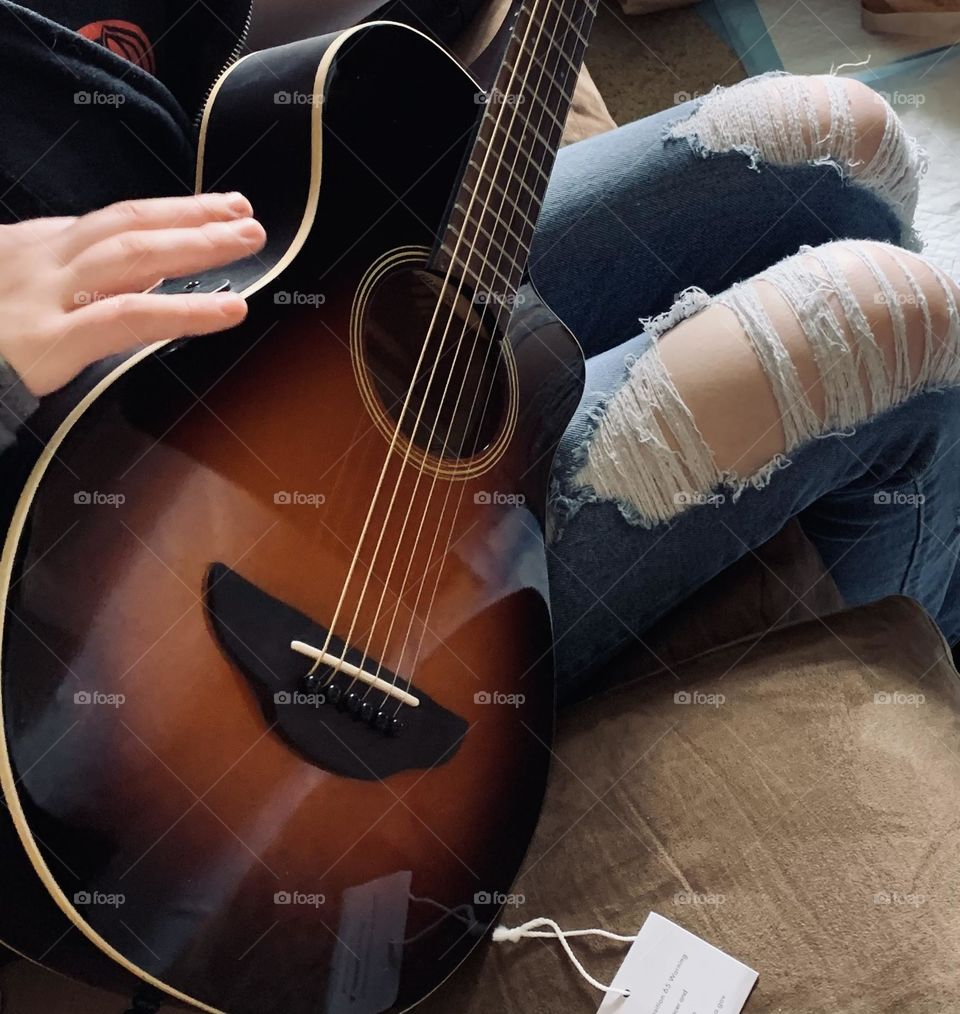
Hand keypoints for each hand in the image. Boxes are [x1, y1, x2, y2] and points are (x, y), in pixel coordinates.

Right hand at [0, 193, 266, 396]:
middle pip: (125, 225)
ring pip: (132, 256)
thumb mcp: (12, 296)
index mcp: (27, 250)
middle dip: (189, 215)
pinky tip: (230, 309)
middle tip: (242, 212)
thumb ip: (65, 287)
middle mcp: (37, 262)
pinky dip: (185, 312)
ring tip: (247, 239)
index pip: (106, 223)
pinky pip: (128, 319)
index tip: (209, 210)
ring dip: (196, 243)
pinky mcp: (49, 341)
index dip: (164, 214)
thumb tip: (135, 284)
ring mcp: (42, 297)